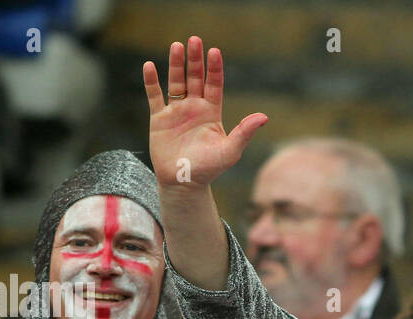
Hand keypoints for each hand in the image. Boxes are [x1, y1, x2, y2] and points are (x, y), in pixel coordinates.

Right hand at [142, 36, 266, 187]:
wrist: (183, 183)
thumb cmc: (209, 169)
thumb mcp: (230, 151)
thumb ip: (244, 132)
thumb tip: (264, 117)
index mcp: (212, 113)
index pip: (214, 85)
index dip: (214, 68)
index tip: (215, 51)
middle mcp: (194, 108)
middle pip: (195, 78)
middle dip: (195, 60)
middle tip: (195, 40)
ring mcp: (176, 112)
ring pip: (176, 82)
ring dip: (176, 65)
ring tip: (176, 46)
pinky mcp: (159, 118)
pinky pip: (154, 96)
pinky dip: (151, 81)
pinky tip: (149, 65)